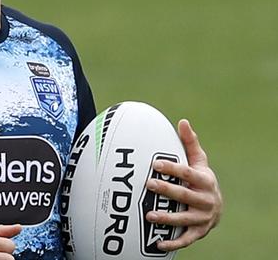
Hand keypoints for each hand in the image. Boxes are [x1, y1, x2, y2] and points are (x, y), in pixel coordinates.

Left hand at [145, 119, 222, 250]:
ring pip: (184, 218)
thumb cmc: (201, 179)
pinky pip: (185, 239)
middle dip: (167, 191)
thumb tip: (182, 121)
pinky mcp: (199, 232)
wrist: (216, 208)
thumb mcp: (199, 161)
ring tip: (148, 215)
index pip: (188, 173)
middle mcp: (206, 200)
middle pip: (185, 195)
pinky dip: (172, 242)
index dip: (172, 168)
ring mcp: (203, 218)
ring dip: (166, 219)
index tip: (155, 164)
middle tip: (148, 184)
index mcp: (205, 180)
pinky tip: (157, 243)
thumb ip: (190, 143)